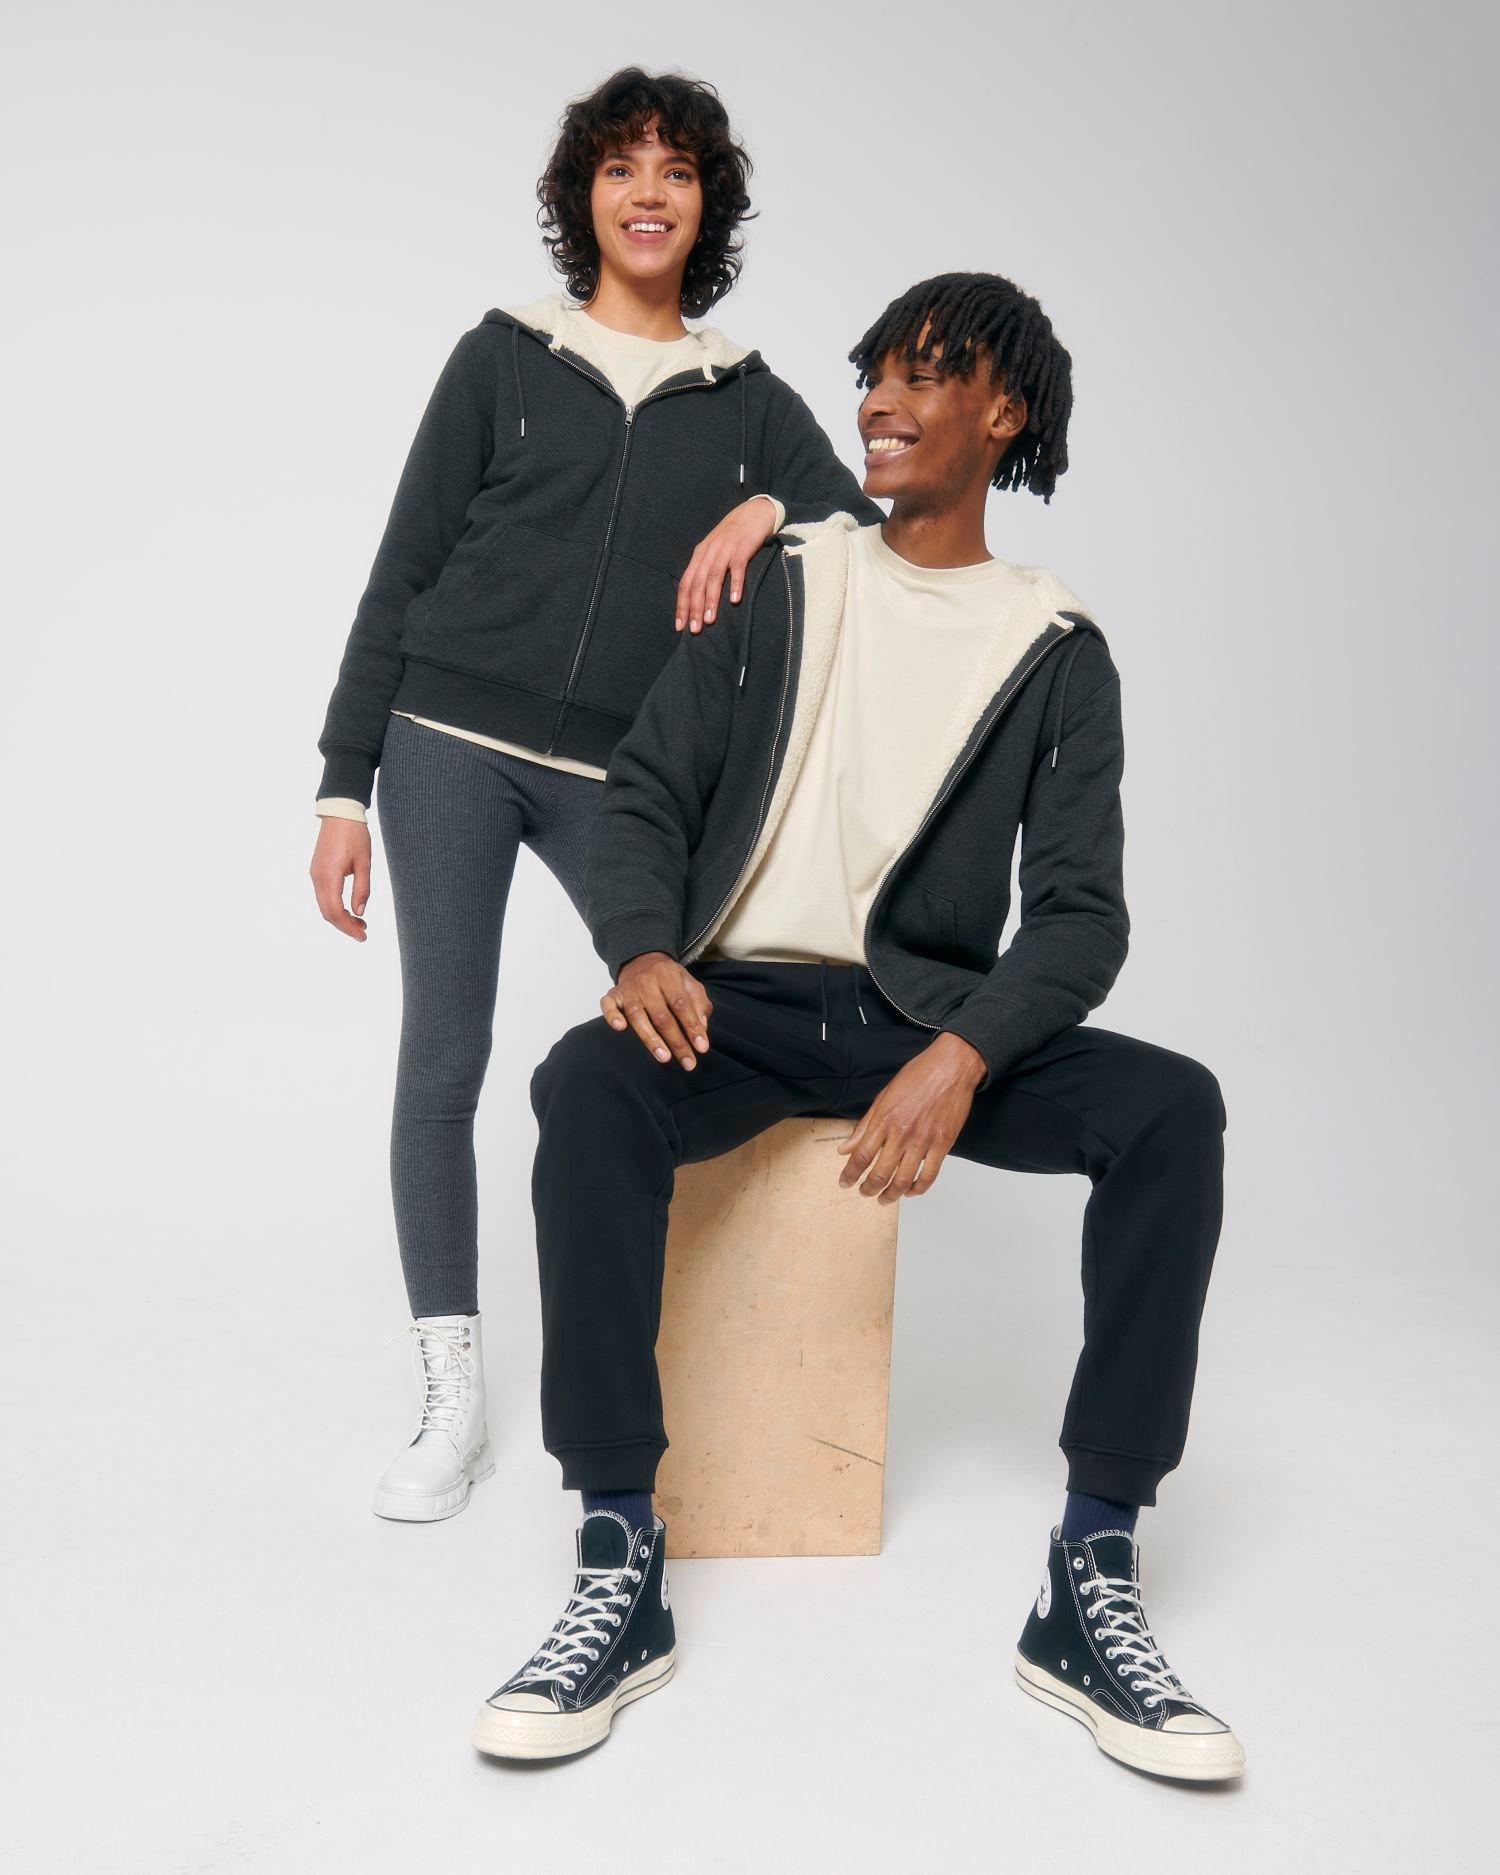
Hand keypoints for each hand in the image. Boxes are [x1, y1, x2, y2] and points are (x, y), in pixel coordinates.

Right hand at [310, 815, 371, 940]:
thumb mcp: (364, 863)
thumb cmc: (355, 835)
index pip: (335, 911)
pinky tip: (349, 908)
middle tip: (363, 932)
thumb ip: (362, 889)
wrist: (340, 813)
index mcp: (329, 875)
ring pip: (324, 905)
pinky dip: (334, 906)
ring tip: (360, 922)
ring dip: (340, 917)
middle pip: (327, 912)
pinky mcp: (316, 870)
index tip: (363, 936)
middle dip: (344, 926)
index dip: (348, 927)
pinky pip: (323, 895)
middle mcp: (318, 877)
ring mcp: (315, 874)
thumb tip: (359, 912)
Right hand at [602, 952, 712, 1069]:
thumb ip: (699, 1003)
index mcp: (668, 976)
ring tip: (664, 1057)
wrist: (641, 959)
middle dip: (676, 1041)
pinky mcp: (613, 994)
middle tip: (687, 1062)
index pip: (682, 1004)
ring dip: (651, 1038)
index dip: (692, 1026)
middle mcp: (647, 982)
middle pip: (661, 1015)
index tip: (701, 1047)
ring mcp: (628, 989)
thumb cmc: (668, 978)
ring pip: (637, 1015)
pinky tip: (620, 1028)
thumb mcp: (689, 983)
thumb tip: (701, 1027)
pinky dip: (612, 1016)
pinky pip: (608, 1005)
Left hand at [674, 496, 776, 632]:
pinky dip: (735, 583)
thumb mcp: (715, 550)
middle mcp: (709, 552)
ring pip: (714, 577)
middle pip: (697, 583)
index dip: (682, 605)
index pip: (686, 583)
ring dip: (711, 600)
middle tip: (694, 629)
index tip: (680, 626)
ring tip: (709, 620)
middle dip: (694, 608)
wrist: (754, 512)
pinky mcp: (742, 547)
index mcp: (700, 555)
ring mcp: (725, 549)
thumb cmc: (734, 535)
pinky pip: (737, 568)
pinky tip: (734, 600)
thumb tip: (698, 596)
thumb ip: (707, 569)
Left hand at [836, 1032, 985, 1200]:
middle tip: (865, 1193)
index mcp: (884, 1120)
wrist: (950, 1067)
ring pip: (904, 1180)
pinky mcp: (943, 1144)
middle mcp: (902, 1133)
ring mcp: (923, 1140)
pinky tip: (911, 1191)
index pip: (861, 1156)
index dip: (850, 1174)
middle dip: (869, 1188)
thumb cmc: (918, 1076)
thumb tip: (845, 1147)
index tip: (845, 1182)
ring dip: (892, 1194)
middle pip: (880, 1173)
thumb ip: (864, 1125)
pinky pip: (929, 1175)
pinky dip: (919, 1188)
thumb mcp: (884, 1097)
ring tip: (885, 1198)